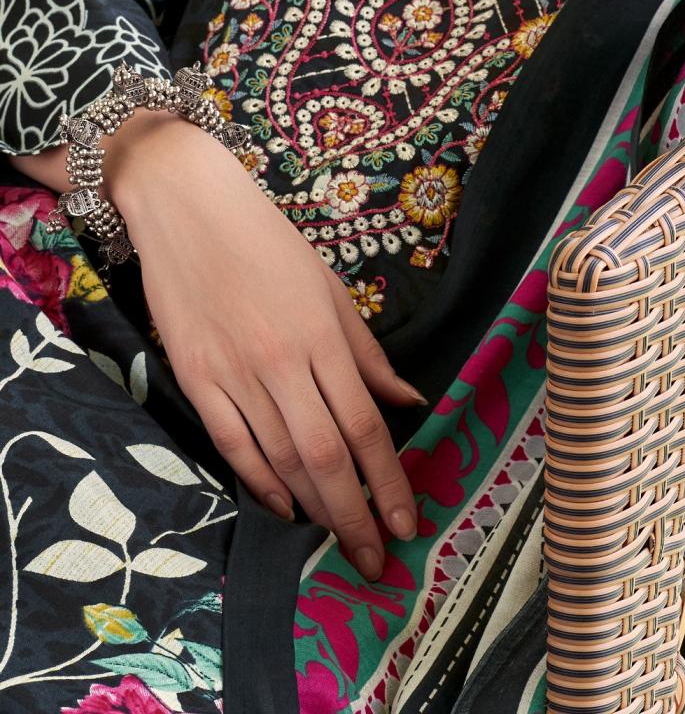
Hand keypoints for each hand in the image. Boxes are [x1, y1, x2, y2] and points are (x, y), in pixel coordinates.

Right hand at [110, 118, 424, 579]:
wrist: (188, 210)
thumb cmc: (269, 243)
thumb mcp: (331, 289)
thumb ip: (367, 354)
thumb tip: (409, 402)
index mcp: (321, 336)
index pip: (364, 425)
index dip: (388, 480)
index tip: (406, 522)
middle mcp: (280, 362)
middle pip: (324, 457)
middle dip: (355, 516)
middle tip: (376, 560)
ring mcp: (233, 375)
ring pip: (279, 461)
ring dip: (314, 510)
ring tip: (340, 544)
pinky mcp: (194, 380)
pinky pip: (232, 447)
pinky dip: (260, 485)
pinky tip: (285, 510)